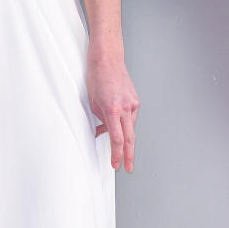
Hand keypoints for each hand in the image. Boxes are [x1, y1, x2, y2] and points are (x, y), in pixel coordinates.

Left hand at [87, 53, 138, 171]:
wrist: (108, 60)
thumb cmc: (97, 78)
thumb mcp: (92, 102)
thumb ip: (100, 119)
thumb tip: (104, 131)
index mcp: (112, 109)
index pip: (117, 139)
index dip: (117, 154)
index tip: (116, 164)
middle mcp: (125, 108)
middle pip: (130, 139)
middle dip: (129, 155)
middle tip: (128, 167)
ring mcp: (133, 104)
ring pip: (130, 128)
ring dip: (124, 137)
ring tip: (115, 138)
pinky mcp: (136, 100)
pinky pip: (130, 117)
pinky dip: (124, 123)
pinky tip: (116, 120)